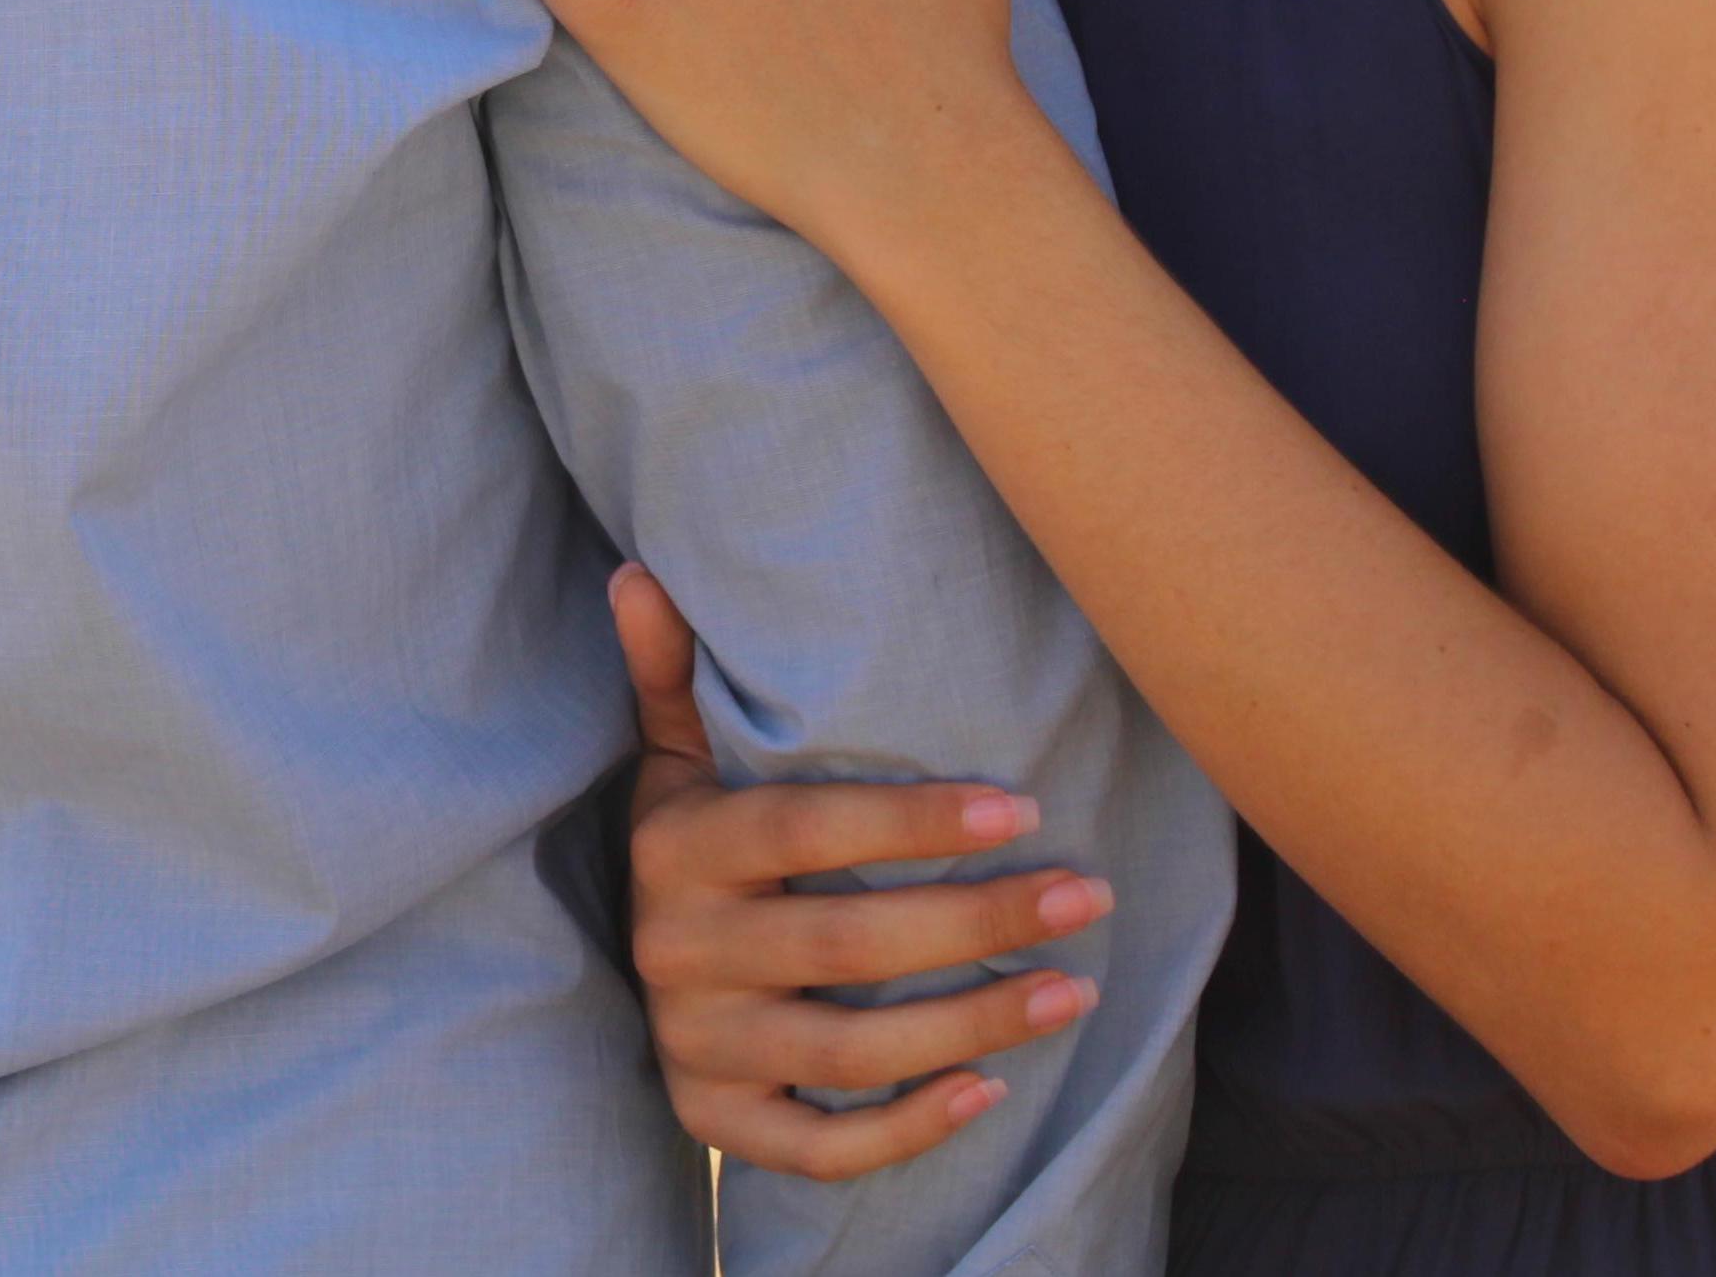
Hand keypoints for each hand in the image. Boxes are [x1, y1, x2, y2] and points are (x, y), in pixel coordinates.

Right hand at [610, 562, 1115, 1177]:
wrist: (628, 967)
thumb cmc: (691, 835)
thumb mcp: (673, 752)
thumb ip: (671, 669)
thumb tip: (640, 571)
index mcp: (676, 848)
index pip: (806, 830)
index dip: (914, 823)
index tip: (1025, 811)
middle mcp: (677, 952)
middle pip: (846, 944)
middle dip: (979, 921)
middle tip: (1087, 895)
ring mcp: (696, 1046)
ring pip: (850, 1051)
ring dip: (974, 1025)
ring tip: (1075, 987)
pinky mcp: (716, 1121)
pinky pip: (819, 1144)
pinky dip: (908, 1128)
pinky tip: (994, 1088)